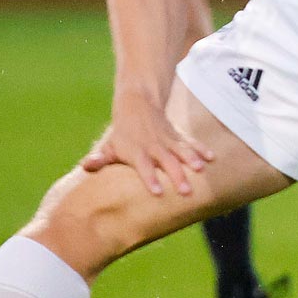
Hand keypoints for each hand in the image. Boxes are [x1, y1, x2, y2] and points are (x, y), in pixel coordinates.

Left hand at [82, 96, 213, 195]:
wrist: (138, 104)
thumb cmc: (122, 134)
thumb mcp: (109, 146)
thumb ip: (100, 159)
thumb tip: (86, 166)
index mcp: (136, 152)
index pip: (144, 168)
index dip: (150, 179)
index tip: (158, 192)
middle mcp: (153, 147)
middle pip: (167, 163)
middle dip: (177, 176)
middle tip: (185, 192)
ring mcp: (167, 140)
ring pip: (181, 151)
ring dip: (192, 160)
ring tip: (201, 170)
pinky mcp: (177, 136)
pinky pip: (191, 143)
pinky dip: (201, 149)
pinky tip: (211, 157)